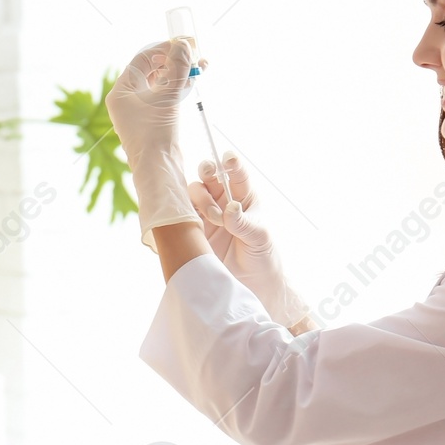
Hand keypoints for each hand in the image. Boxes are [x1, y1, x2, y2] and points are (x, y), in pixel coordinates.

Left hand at [105, 38, 201, 252]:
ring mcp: (140, 110)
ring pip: (162, 83)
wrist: (159, 168)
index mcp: (122, 91)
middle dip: (175, 60)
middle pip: (153, 69)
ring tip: (201, 66)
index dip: (164, 48)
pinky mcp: (153, 120)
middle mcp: (128, 99)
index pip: (143, 58)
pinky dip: (179, 87)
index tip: (184, 43)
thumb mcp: (167, 96)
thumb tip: (183, 45)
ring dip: (180, 73)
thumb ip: (176, 68)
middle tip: (196, 54)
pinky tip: (194, 81)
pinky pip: (166, 96)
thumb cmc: (155, 134)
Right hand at [188, 150, 313, 330]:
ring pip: (194, 192)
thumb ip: (245, 222)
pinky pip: (182, 213)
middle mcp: (224, 201)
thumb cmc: (262, 257)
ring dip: (201, 198)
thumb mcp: (260, 238)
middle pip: (210, 176)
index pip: (237, 174)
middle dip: (208, 171)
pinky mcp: (193, 229)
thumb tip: (230, 208)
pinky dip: (182, 210)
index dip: (232, 163)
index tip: (228, 159)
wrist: (249, 284)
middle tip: (210, 176)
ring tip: (215, 219)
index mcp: (245, 197)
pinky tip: (189, 217)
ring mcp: (206, 214)